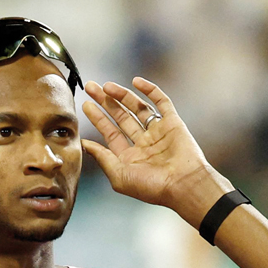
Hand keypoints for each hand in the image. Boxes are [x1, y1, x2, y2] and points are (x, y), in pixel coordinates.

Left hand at [82, 78, 231, 224]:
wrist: (183, 184)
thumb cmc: (151, 186)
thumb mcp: (119, 175)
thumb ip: (102, 158)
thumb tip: (84, 143)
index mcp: (130, 157)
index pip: (111, 133)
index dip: (98, 118)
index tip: (86, 104)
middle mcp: (144, 143)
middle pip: (121, 117)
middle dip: (106, 102)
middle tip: (91, 87)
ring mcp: (158, 132)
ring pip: (138, 108)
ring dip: (123, 95)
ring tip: (107, 85)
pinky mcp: (173, 123)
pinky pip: (162, 102)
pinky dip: (150, 90)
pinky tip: (136, 81)